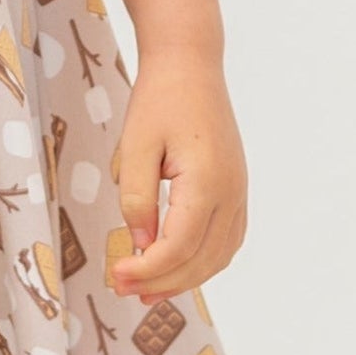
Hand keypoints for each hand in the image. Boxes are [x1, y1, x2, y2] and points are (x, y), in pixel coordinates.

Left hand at [109, 47, 247, 303]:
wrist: (190, 64)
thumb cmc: (159, 98)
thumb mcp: (136, 144)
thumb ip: (137, 197)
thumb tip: (141, 245)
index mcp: (207, 182)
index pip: (179, 246)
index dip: (148, 270)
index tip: (116, 277)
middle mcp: (231, 194)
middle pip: (201, 259)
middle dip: (162, 281)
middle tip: (122, 289)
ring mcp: (239, 192)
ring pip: (218, 256)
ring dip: (184, 278)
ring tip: (147, 290)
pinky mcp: (236, 189)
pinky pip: (226, 240)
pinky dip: (203, 261)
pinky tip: (177, 266)